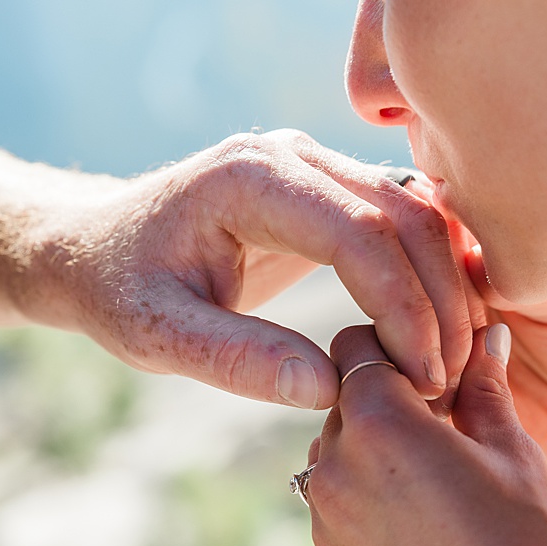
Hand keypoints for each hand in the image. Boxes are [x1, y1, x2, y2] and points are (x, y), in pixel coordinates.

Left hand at [23, 130, 475, 409]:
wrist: (97, 245)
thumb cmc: (119, 289)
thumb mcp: (156, 335)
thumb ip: (236, 359)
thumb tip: (329, 390)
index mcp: (250, 179)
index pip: (360, 235)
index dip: (403, 308)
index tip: (420, 379)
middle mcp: (294, 154)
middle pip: (407, 216)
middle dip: (439, 302)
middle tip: (447, 384)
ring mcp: (319, 163)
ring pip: (420, 214)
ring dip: (448, 288)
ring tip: (450, 367)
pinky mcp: (335, 186)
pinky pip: (408, 220)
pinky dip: (435, 273)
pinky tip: (441, 334)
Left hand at [302, 324, 546, 545]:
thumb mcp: (515, 453)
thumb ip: (484, 388)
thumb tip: (486, 337)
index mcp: (380, 426)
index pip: (354, 346)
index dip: (398, 348)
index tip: (439, 370)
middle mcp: (335, 471)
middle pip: (341, 401)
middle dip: (386, 399)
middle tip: (447, 419)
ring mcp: (327, 527)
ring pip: (336, 457)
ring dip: (375, 451)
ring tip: (440, 477)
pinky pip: (341, 511)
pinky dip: (372, 502)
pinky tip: (429, 525)